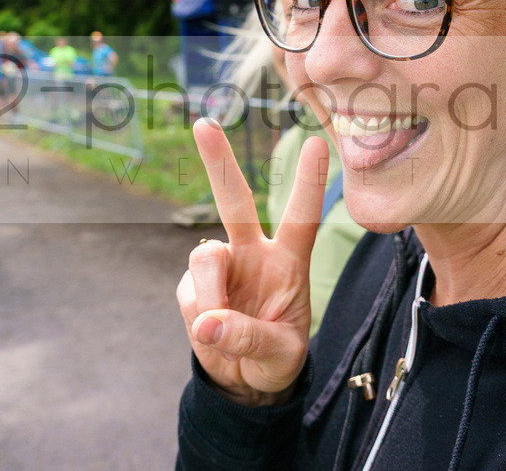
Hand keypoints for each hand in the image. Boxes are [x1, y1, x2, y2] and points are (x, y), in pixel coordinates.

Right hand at [176, 118, 328, 406]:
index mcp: (288, 261)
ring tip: (220, 330)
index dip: (309, 182)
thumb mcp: (278, 355)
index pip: (301, 217)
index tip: (317, 142)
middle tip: (203, 125)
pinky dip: (198, 320)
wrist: (244, 381)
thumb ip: (246, 338)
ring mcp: (221, 267)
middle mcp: (253, 253)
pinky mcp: (192, 286)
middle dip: (219, 162)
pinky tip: (211, 335)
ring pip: (204, 258)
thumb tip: (206, 323)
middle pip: (234, 201)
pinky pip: (189, 295)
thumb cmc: (276, 359)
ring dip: (210, 295)